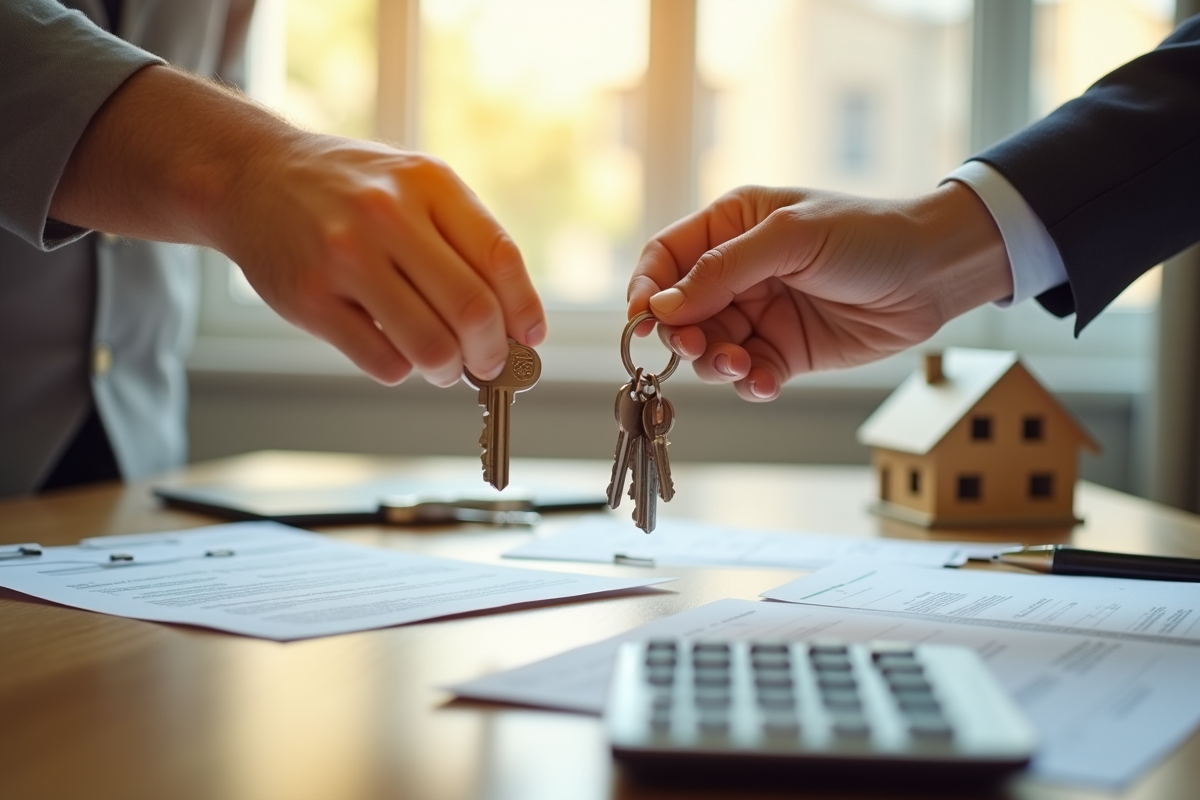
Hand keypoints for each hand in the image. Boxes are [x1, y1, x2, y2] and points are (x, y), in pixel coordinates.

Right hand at [217, 136, 545, 386]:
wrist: (252, 176)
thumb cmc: (349, 190)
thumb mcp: (413, 184)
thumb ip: (462, 238)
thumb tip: (513, 319)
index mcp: (427, 183)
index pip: (499, 258)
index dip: (524, 309)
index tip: (529, 338)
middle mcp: (387, 215)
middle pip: (472, 309)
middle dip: (492, 352)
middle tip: (488, 364)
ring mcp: (345, 257)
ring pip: (431, 345)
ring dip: (449, 370)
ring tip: (445, 367)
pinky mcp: (310, 299)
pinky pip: (383, 361)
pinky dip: (402, 370)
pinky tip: (396, 352)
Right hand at [626, 184, 1010, 400]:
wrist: (934, 272)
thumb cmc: (868, 234)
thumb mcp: (791, 238)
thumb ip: (723, 270)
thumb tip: (662, 306)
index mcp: (730, 226)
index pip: (665, 257)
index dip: (647, 289)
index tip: (643, 321)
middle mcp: (737, 271)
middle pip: (680, 312)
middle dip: (682, 335)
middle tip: (698, 347)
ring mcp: (759, 313)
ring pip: (709, 349)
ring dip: (716, 363)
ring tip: (742, 364)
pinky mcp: (784, 351)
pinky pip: (748, 375)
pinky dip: (750, 384)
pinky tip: (767, 381)